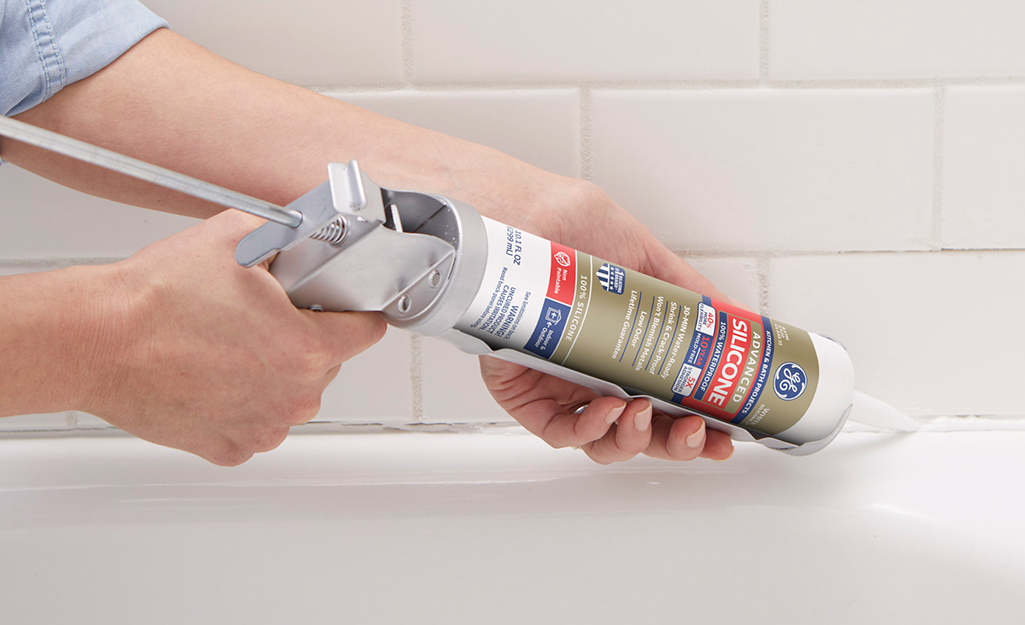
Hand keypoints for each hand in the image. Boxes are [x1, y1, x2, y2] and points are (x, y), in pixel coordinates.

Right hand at [79, 210, 385, 464]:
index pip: (368, 330)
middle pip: (327, 362)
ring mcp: (262, 428)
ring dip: (272, 371)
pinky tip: (211, 373)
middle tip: (258, 315)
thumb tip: (315, 237)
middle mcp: (292, 398)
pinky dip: (241, 400)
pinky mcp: (229, 447)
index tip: (334, 303)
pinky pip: (255, 420)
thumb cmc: (156, 298)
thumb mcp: (239, 237)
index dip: (351, 308)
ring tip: (226, 342)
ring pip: (291, 393)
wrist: (94, 340)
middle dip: (302, 336)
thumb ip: (294, 237)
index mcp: (307, 350)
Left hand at [471, 174, 734, 463]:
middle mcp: (593, 371)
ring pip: (602, 439)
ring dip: (634, 439)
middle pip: (643, 430)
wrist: (515, 213)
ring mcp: (559, 384)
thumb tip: (732, 315)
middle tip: (697, 431)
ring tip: (645, 413)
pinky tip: (606, 411)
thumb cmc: (563, 223)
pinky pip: (558, 429)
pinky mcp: (523, 392)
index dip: (699, 425)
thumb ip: (686, 290)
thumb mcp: (640, 253)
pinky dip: (588, 429)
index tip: (727, 432)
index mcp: (624, 348)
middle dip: (676, 443)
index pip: (668, 401)